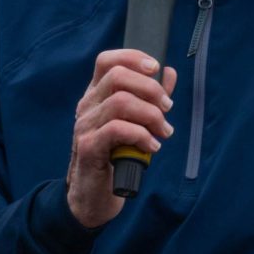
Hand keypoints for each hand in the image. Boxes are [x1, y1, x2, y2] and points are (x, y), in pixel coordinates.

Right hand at [66, 49, 176, 228]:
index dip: (133, 57)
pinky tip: (151, 146)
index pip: (107, 60)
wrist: (93, 196)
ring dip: (151, 115)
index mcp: (96, 95)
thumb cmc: (115, 156)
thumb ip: (150, 98)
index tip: (156, 68)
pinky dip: (141, 135)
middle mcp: (87, 105)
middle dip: (151, 89)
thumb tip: (169, 72)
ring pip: (120, 102)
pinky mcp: (87, 147)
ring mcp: (85, 125)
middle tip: (167, 109)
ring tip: (163, 131)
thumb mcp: (136, 123)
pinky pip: (117, 129)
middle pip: (117, 76)